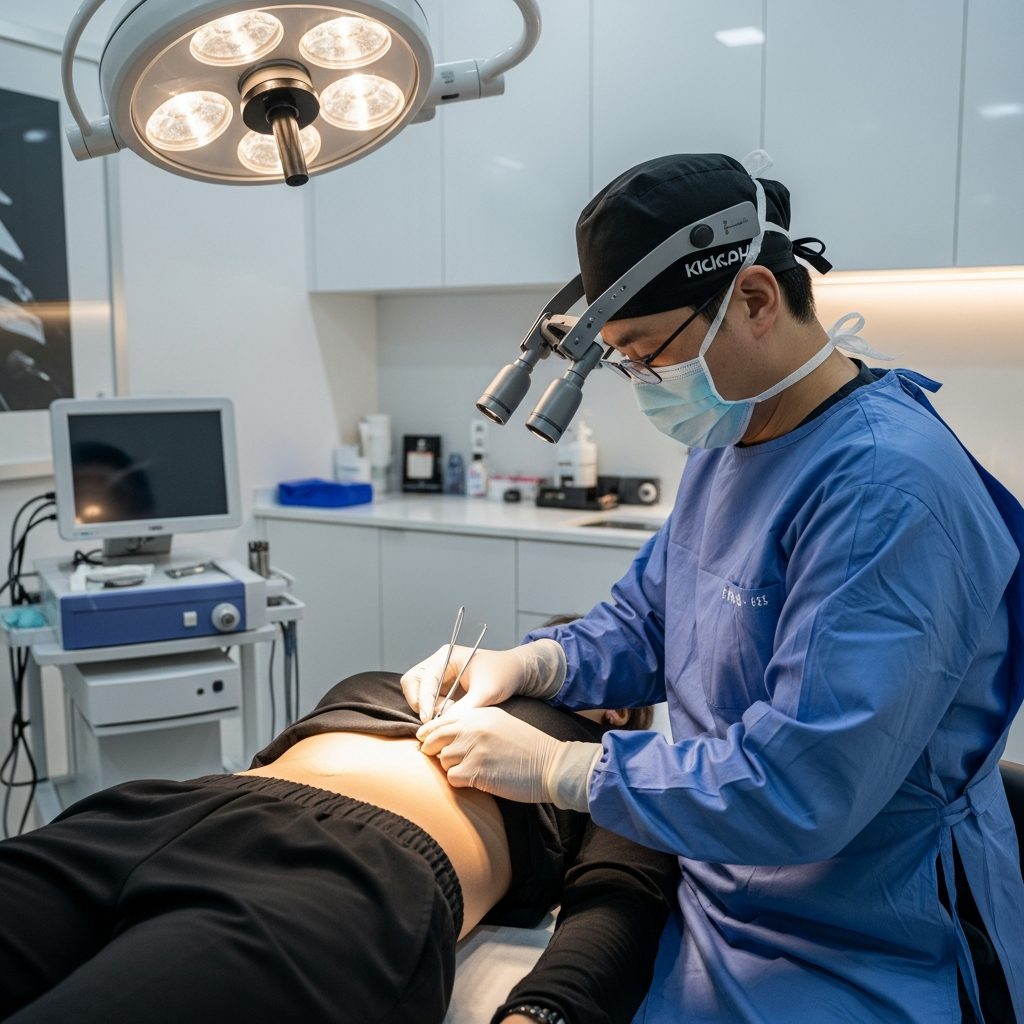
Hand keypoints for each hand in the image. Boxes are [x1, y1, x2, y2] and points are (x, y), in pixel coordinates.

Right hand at [400, 640, 565, 722]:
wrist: (517, 673)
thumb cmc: (503, 676)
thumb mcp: (485, 693)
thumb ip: (463, 709)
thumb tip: (442, 726)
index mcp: (446, 656)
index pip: (423, 678)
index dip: (424, 700)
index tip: (429, 720)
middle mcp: (439, 663)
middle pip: (412, 683)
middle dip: (421, 703)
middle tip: (435, 720)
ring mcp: (440, 675)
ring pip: (419, 694)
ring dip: (430, 709)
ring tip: (451, 716)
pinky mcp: (444, 688)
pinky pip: (430, 701)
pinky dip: (436, 712)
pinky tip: (452, 717)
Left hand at [417, 706, 600, 811]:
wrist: (551, 764)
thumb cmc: (527, 746)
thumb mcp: (499, 723)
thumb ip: (474, 724)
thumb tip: (445, 734)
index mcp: (478, 714)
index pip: (440, 722)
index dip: (429, 734)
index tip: (425, 741)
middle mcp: (472, 728)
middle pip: (434, 741)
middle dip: (434, 751)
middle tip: (445, 760)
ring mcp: (473, 748)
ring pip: (442, 761)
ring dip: (452, 768)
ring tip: (472, 770)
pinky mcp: (476, 770)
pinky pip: (452, 778)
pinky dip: (461, 782)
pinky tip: (476, 780)